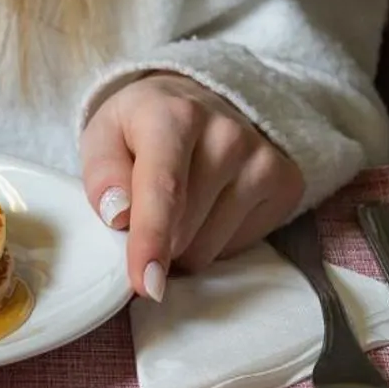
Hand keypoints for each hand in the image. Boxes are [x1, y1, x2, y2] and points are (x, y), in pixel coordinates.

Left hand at [80, 72, 304, 298]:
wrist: (199, 103)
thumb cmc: (142, 128)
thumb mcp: (104, 135)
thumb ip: (102, 173)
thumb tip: (117, 215)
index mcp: (176, 116)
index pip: (165, 190)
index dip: (151, 241)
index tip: (146, 284)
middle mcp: (228, 136)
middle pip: (181, 233)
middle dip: (154, 241)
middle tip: (145, 210)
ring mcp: (262, 162)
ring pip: (206, 250)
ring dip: (181, 246)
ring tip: (179, 206)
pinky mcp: (285, 185)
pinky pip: (234, 250)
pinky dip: (212, 243)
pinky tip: (208, 208)